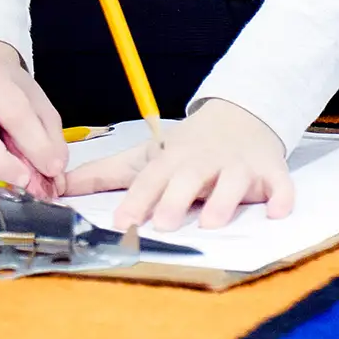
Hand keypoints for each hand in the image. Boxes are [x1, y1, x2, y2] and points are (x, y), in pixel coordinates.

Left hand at [62, 99, 293, 230]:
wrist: (241, 115)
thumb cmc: (187, 147)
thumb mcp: (146, 156)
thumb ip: (103, 175)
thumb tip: (57, 187)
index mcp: (172, 160)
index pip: (150, 179)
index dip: (137, 199)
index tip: (123, 220)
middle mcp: (204, 162)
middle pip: (189, 179)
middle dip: (176, 199)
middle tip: (163, 222)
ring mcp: (238, 166)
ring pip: (232, 182)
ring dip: (224, 201)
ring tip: (212, 223)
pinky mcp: (270, 171)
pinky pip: (279, 185)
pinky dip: (281, 197)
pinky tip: (277, 211)